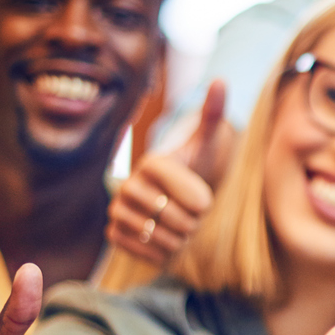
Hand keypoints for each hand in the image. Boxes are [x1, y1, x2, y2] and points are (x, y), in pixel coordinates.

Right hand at [106, 80, 233, 263]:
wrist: (172, 193)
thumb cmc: (195, 167)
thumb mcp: (208, 143)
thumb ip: (213, 114)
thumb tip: (220, 80)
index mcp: (152, 163)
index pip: (196, 200)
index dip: (206, 203)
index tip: (202, 195)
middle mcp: (127, 185)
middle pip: (181, 222)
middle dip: (193, 222)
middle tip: (187, 210)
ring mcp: (117, 211)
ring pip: (165, 240)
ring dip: (180, 238)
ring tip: (176, 221)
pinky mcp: (114, 234)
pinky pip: (148, 254)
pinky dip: (162, 252)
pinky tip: (162, 236)